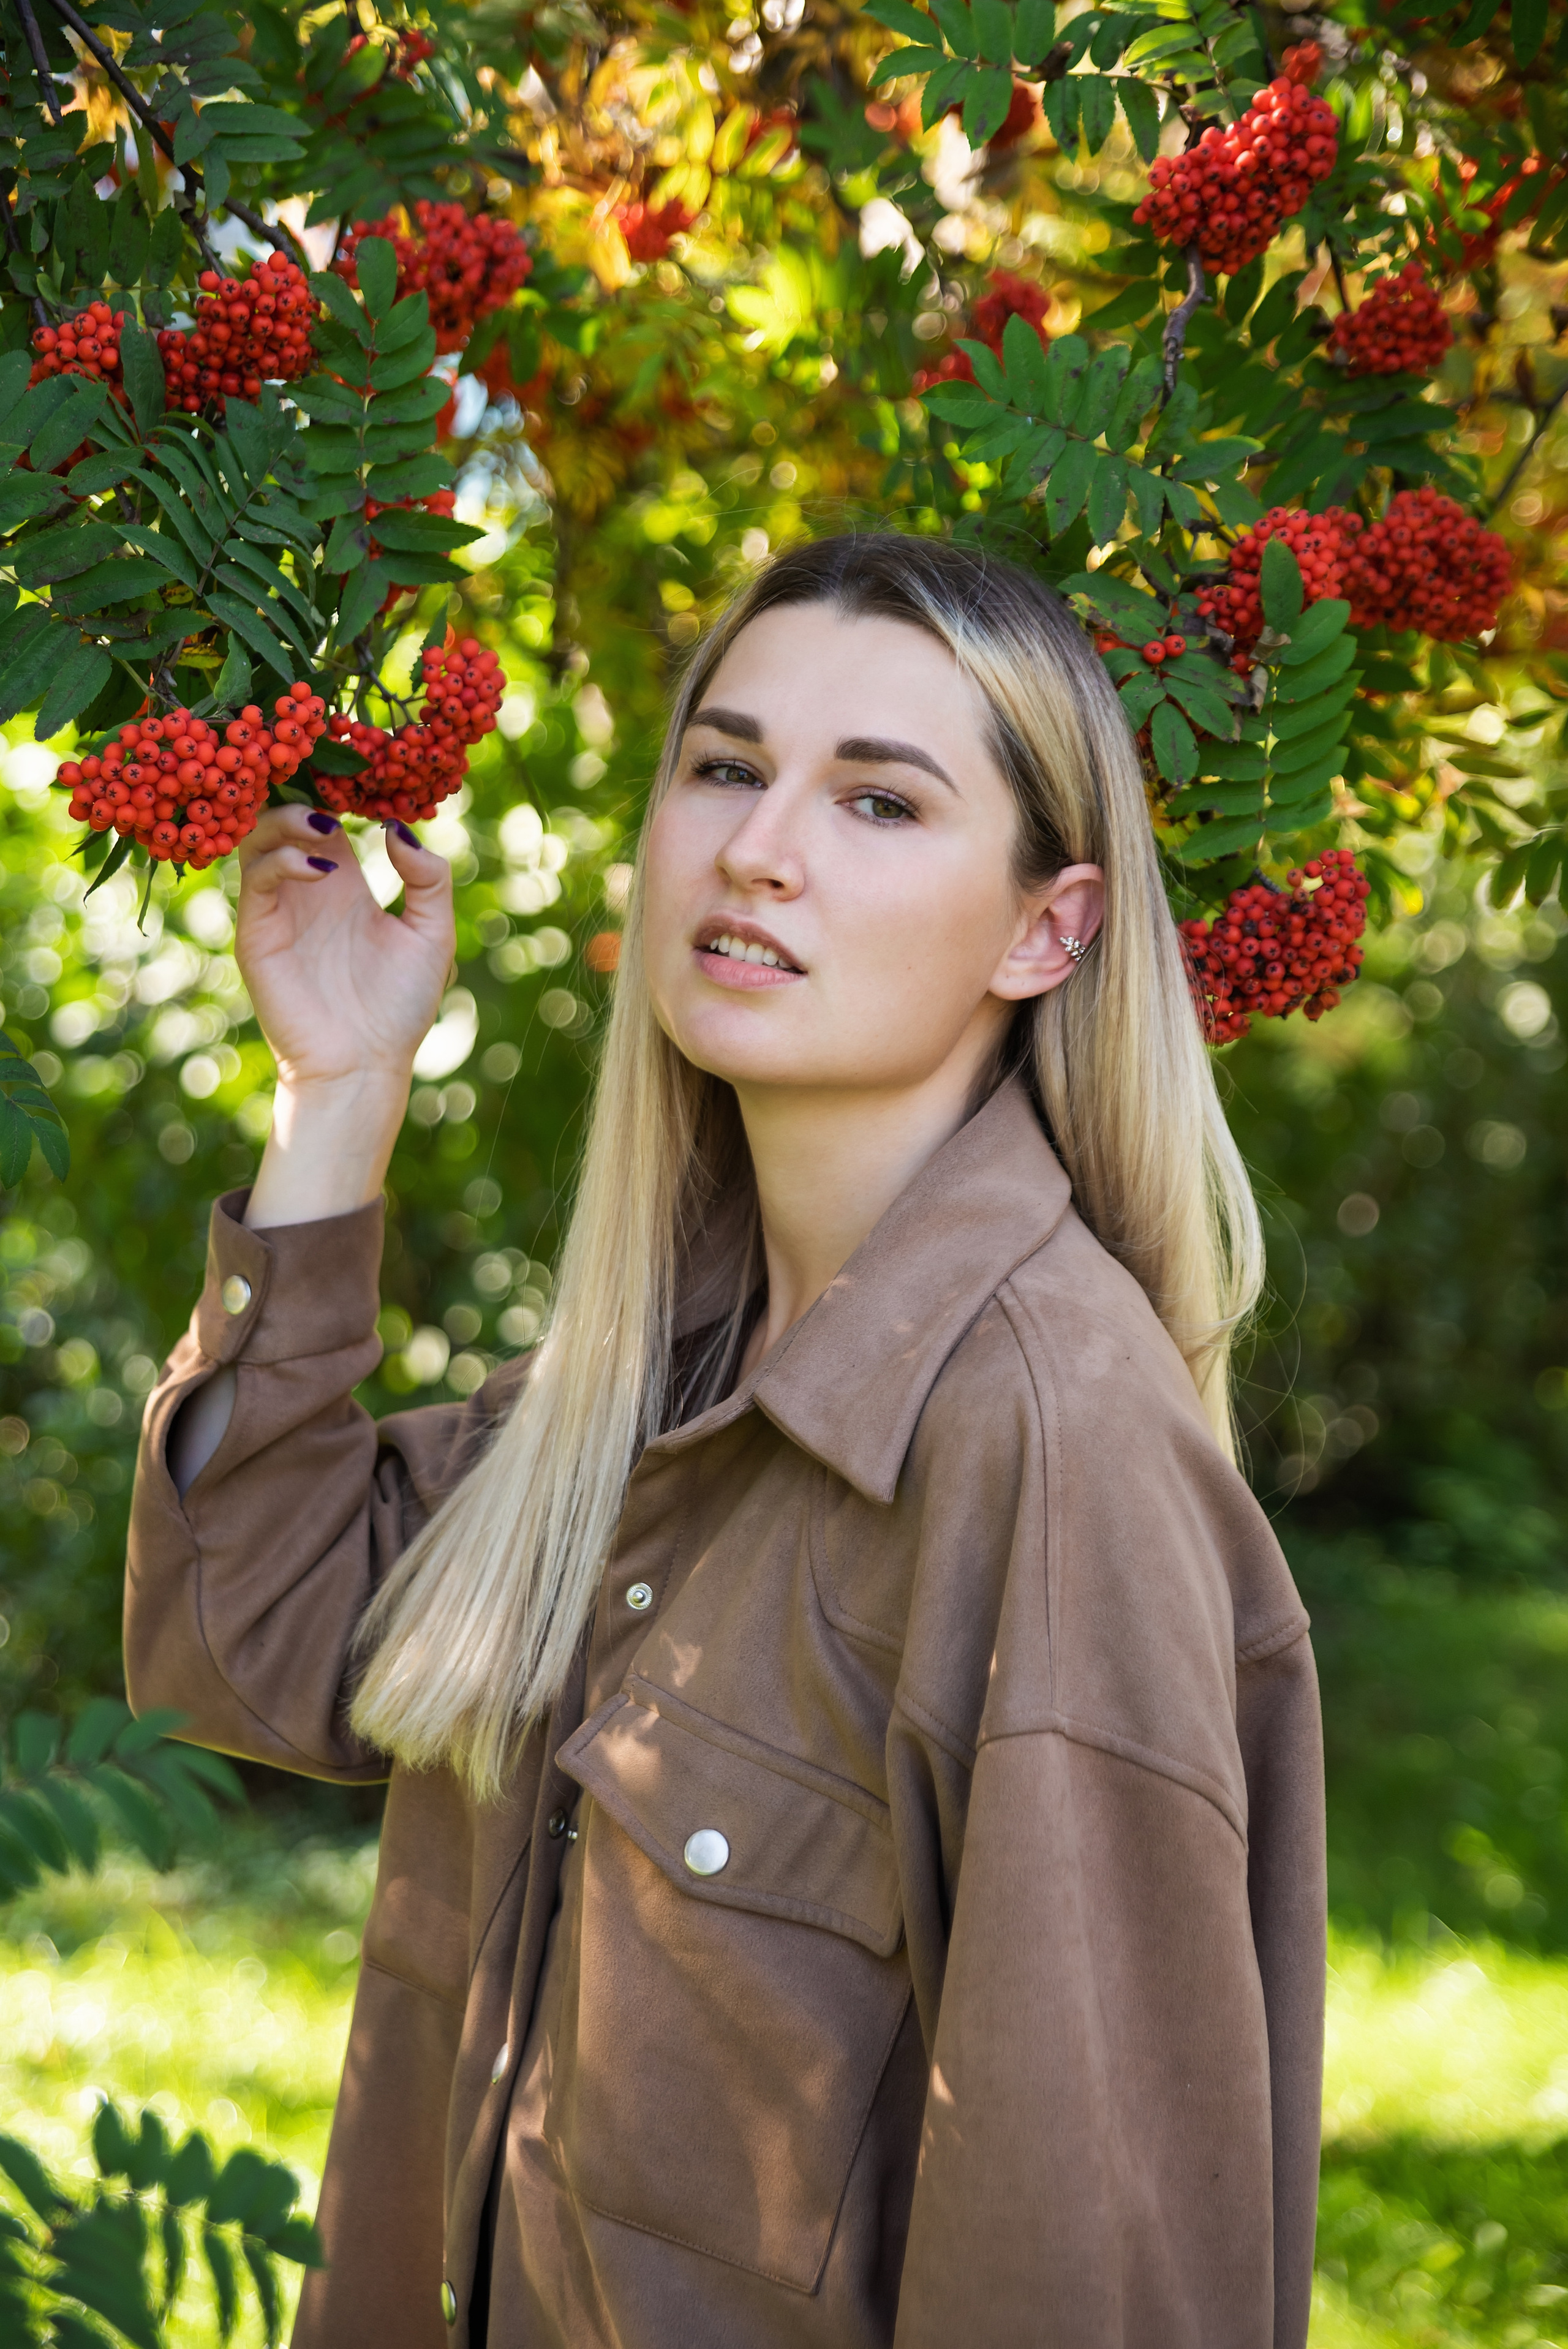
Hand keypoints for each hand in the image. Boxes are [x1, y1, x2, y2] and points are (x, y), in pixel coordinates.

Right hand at [236, 805, 453, 1090]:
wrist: (364, 1064)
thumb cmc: (400, 1005)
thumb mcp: (432, 934)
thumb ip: (428, 878)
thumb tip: (397, 827)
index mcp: (344, 884)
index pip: (326, 816)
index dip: (335, 788)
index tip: (357, 765)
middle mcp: (306, 889)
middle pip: (283, 815)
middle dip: (301, 791)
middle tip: (329, 787)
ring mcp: (278, 908)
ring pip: (259, 836)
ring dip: (287, 818)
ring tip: (324, 826)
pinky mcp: (258, 933)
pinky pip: (256, 879)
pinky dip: (283, 859)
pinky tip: (321, 869)